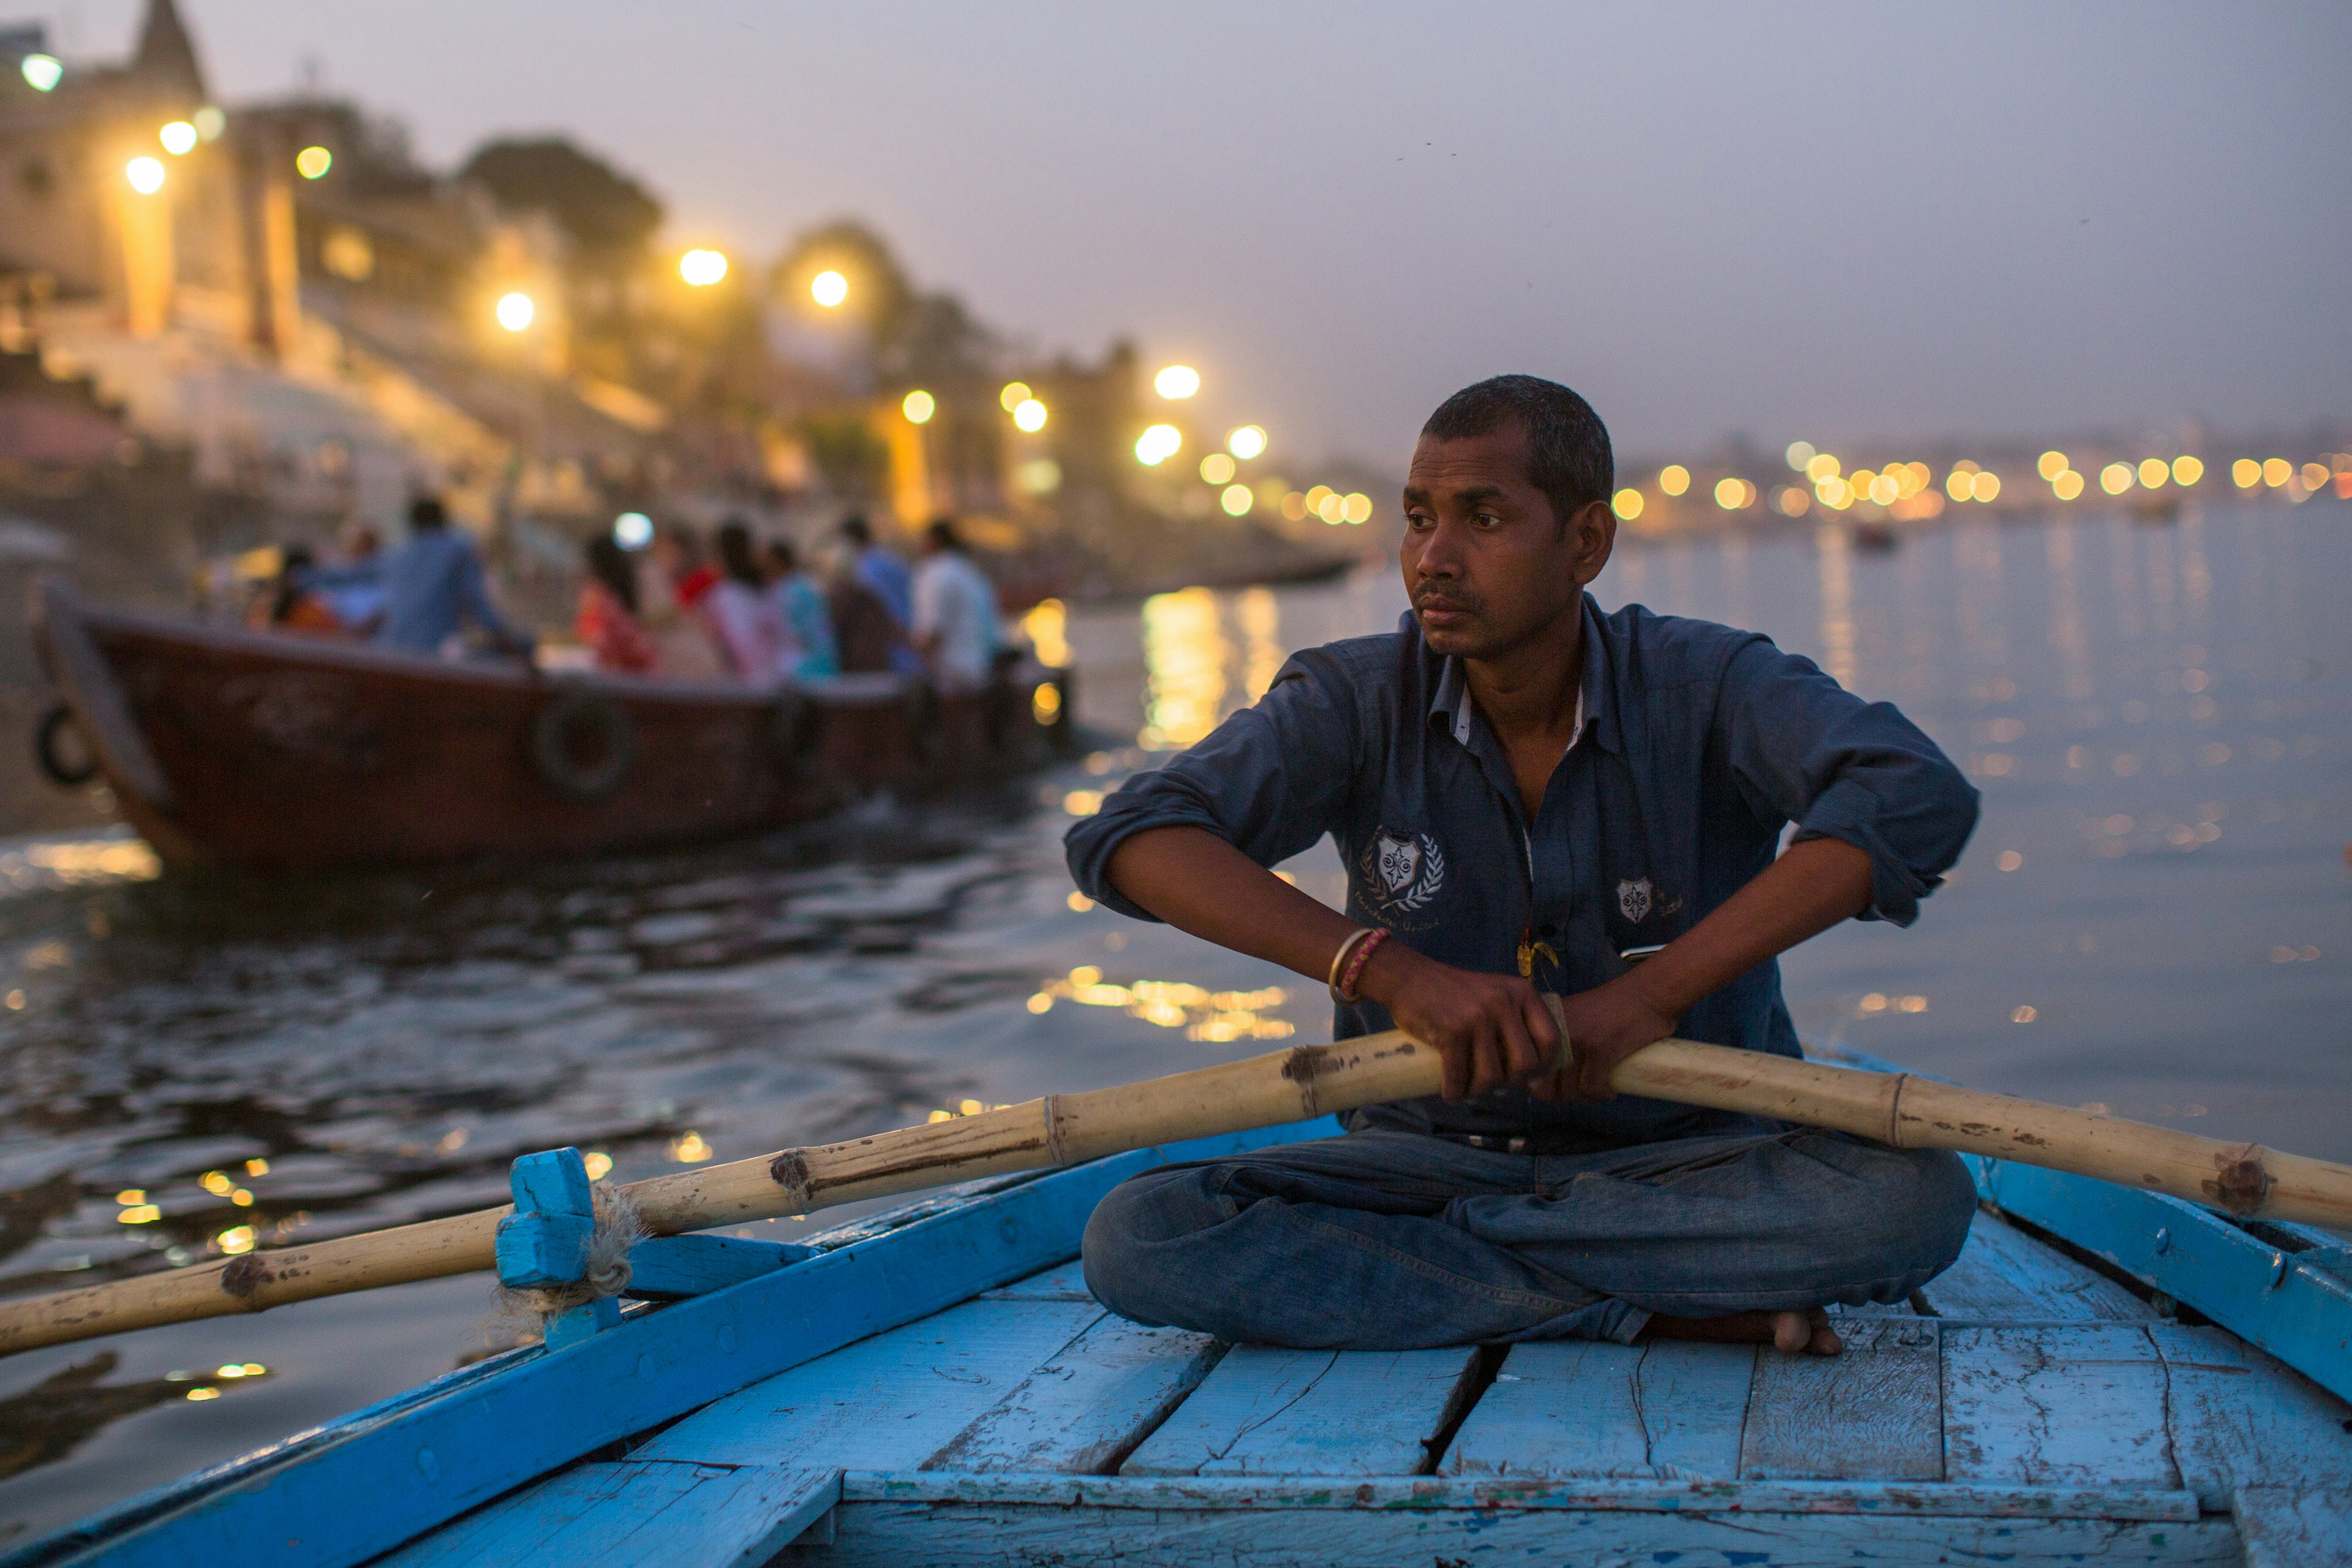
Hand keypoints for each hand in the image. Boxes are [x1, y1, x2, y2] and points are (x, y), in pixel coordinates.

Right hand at [1356, 942, 1559, 1099]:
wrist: (1410, 977)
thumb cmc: (1455, 992)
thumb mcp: (1496, 993)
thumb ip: (1515, 1021)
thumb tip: (1531, 1073)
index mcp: (1522, 993)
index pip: (1551, 1039)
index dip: (1544, 1065)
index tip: (1529, 1077)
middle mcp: (1503, 1003)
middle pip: (1524, 1064)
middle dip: (1511, 1082)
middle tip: (1496, 1084)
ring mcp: (1477, 1017)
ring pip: (1492, 1076)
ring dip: (1479, 1092)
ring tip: (1470, 1089)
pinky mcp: (1451, 1032)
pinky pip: (1459, 1077)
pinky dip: (1455, 1093)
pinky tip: (1451, 1094)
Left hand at [1530, 974, 1679, 1102]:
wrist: (1647, 996)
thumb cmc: (1611, 1008)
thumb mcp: (1573, 1016)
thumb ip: (1555, 1040)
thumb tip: (1536, 1080)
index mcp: (1545, 1022)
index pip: (1531, 1068)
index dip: (1541, 1086)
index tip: (1557, 1089)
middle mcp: (1555, 1031)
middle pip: (1548, 1085)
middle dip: (1564, 1096)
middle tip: (1581, 1092)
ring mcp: (1577, 1040)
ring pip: (1570, 1090)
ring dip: (1584, 1097)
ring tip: (1596, 1090)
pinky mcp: (1601, 1051)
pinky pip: (1592, 1088)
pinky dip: (1601, 1095)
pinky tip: (1609, 1090)